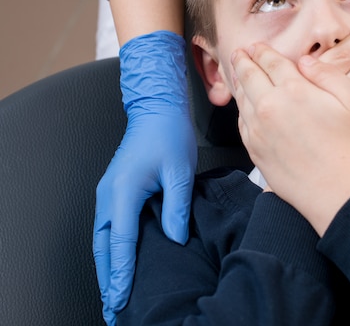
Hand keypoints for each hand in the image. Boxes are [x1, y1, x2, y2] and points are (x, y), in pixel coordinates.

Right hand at [94, 31, 196, 324]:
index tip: (122, 297)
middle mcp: (109, 194)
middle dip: (108, 276)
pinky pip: (108, 226)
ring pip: (102, 237)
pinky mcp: (115, 190)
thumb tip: (176, 238)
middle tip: (114, 305)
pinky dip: (110, 248)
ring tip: (115, 291)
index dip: (122, 272)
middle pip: (103, 245)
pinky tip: (119, 259)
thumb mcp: (180, 171)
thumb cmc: (169, 136)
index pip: (120, 240)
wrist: (156, 110)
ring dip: (107, 264)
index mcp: (123, 191)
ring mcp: (109, 192)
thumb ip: (176, 206)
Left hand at [232, 44, 349, 234]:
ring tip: (238, 73)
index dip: (263, 51)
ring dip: (238, 81)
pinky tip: (245, 105)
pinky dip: (241, 107)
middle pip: (248, 75)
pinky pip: (241, 121)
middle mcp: (270, 106)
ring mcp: (258, 129)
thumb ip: (328, 73)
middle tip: (240, 53)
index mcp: (294, 90)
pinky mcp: (254, 150)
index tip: (258, 46)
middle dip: (243, 60)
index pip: (271, 62)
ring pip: (241, 98)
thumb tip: (305, 61)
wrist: (337, 191)